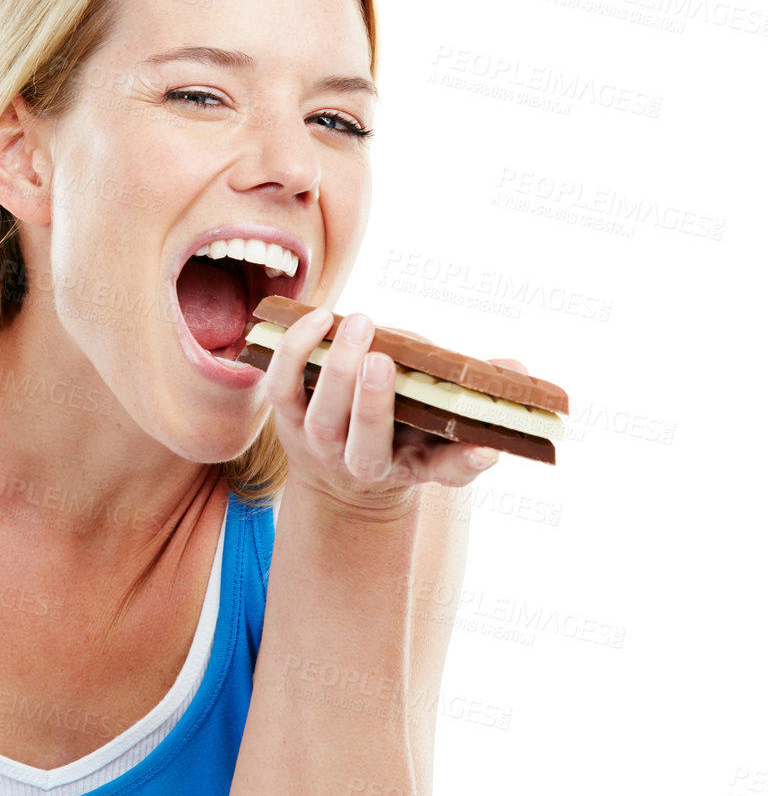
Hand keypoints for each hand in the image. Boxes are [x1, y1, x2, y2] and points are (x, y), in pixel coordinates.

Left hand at [264, 305, 529, 512]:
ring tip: (357, 323)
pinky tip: (319, 318)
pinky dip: (293, 351)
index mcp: (394, 468)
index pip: (421, 462)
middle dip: (369, 398)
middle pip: (355, 435)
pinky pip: (281, 383)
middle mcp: (348, 459)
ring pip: (316, 408)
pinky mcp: (287, 412)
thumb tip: (514, 373)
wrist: (342, 477)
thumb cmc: (406, 451)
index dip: (451, 454)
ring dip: (332, 365)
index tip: (474, 440)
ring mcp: (313, 437)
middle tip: (381, 354)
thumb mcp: (443, 448)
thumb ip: (477, 417)